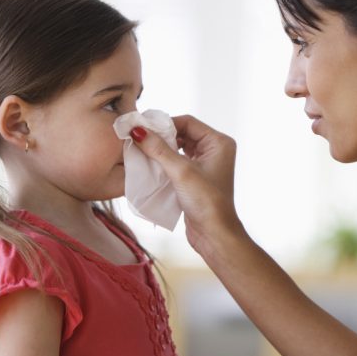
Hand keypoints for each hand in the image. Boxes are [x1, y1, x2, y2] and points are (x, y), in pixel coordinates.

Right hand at [131, 115, 245, 253]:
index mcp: (219, 143)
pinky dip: (164, 161)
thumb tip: (137, 130)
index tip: (142, 127)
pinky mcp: (196, 178)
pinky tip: (150, 164)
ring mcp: (206, 164)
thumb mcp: (180, 171)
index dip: (165, 123)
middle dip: (162, 136)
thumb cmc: (206, 202)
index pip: (188, 122)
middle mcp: (215, 150)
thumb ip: (158, 149)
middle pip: (183, 133)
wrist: (214, 233)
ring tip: (142, 150)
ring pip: (179, 148)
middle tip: (139, 138)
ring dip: (161, 149)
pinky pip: (178, 162)